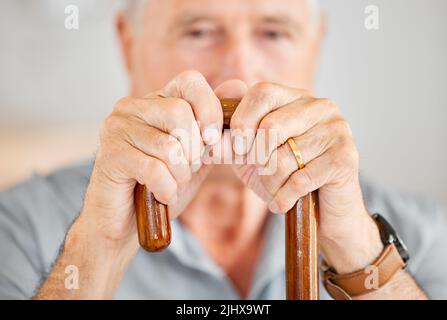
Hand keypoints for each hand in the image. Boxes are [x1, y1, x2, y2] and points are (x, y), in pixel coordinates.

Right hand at [82, 70, 222, 246]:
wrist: (129, 220)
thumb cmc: (163, 184)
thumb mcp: (196, 154)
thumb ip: (214, 127)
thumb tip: (238, 86)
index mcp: (156, 101)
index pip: (190, 81)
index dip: (209, 109)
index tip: (212, 140)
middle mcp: (132, 107)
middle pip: (180, 112)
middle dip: (194, 150)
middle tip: (187, 168)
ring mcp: (117, 128)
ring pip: (169, 145)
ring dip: (180, 173)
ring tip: (172, 183)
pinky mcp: (109, 154)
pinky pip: (154, 169)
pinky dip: (167, 188)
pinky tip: (162, 194)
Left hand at [230, 82, 382, 272]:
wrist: (322, 212)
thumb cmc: (285, 178)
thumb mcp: (250, 156)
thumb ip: (229, 141)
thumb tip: (207, 132)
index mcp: (296, 97)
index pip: (262, 92)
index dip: (242, 121)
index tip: (237, 149)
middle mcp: (320, 107)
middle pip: (270, 126)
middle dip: (256, 159)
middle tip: (261, 173)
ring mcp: (336, 130)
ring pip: (284, 157)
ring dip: (271, 183)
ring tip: (275, 190)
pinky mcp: (345, 157)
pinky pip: (300, 179)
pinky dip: (284, 197)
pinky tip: (285, 202)